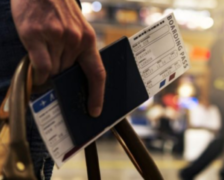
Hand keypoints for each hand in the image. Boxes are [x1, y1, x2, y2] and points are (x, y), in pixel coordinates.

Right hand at [11, 0, 105, 116]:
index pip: (97, 73)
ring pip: (53, 72)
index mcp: (88, 39)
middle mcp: (74, 40)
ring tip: (44, 59)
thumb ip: (77, 50)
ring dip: (48, 73)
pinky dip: (38, 74)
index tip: (94, 110)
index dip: (97, 94)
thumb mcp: (77, 27)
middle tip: (55, 75)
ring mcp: (55, 37)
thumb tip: (69, 77)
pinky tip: (37, 73)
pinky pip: (40, 66)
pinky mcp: (35, 35)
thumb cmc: (58, 9)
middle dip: (61, 78)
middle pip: (68, 74)